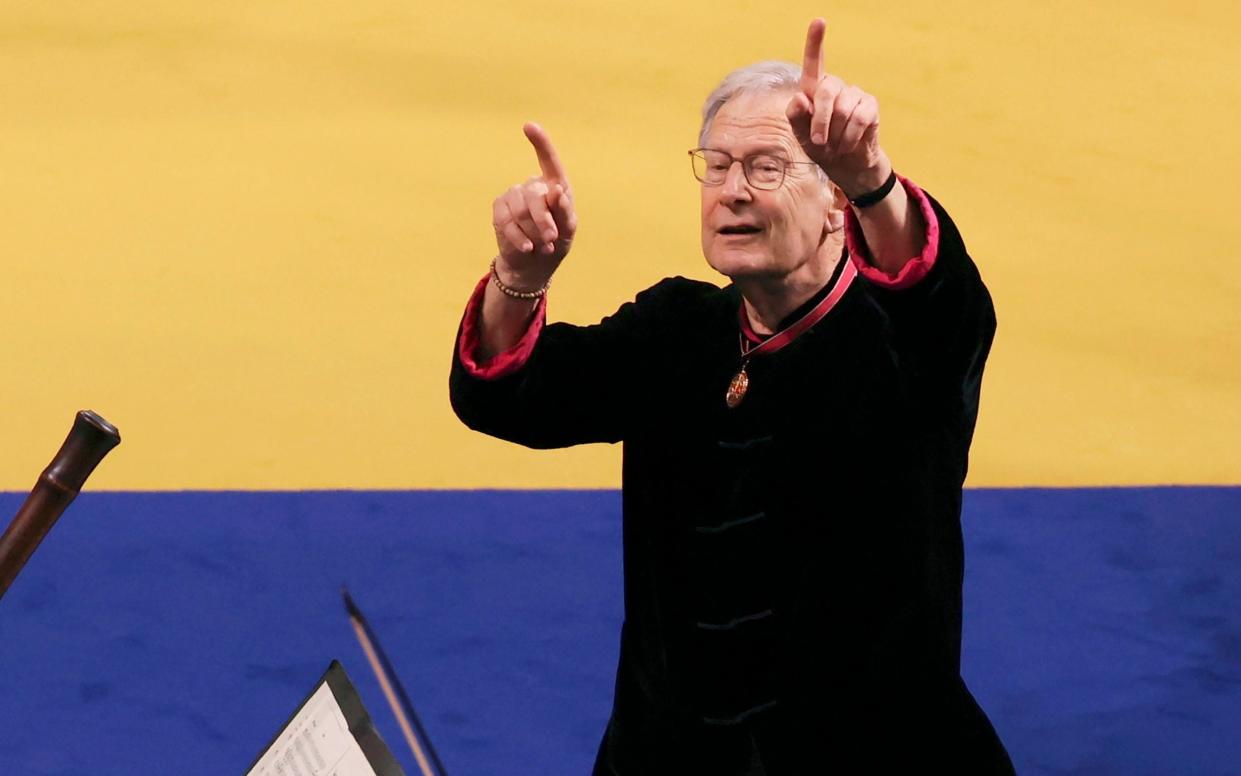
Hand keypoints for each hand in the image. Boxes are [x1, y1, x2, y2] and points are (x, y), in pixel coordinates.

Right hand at [491, 123, 577, 287]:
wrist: (533, 265)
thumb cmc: (556, 243)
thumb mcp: (568, 231)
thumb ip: (564, 211)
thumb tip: (556, 191)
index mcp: (555, 186)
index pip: (549, 161)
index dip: (540, 142)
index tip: (528, 126)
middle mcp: (533, 186)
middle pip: (535, 195)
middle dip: (543, 220)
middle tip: (551, 239)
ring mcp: (514, 195)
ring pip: (519, 208)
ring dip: (531, 230)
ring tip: (541, 247)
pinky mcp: (499, 208)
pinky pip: (505, 219)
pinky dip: (517, 236)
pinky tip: (526, 247)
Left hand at [786, 18, 888, 197]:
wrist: (845, 165)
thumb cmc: (820, 147)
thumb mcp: (801, 136)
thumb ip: (796, 118)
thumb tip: (801, 98)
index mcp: (814, 90)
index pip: (814, 62)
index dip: (815, 41)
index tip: (819, 21)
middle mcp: (835, 86)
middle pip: (825, 91)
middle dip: (820, 120)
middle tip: (818, 142)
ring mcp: (855, 94)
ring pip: (843, 109)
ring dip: (836, 134)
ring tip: (836, 145)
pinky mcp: (870, 106)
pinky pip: (859, 118)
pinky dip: (850, 137)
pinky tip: (848, 144)